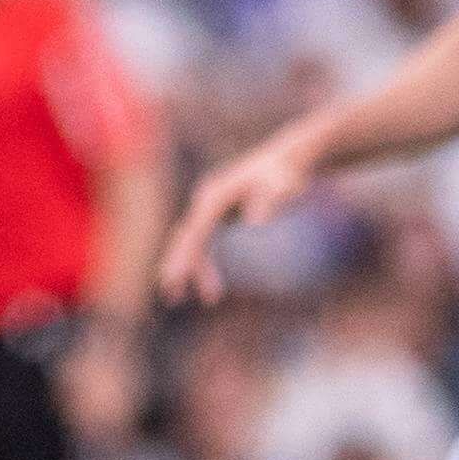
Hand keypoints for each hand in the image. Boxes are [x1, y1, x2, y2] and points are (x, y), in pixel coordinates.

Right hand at [155, 132, 319, 304]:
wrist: (286, 160)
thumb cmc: (285, 175)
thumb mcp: (282, 186)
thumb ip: (271, 201)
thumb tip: (257, 222)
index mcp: (216, 196)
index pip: (195, 231)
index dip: (184, 256)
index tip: (176, 278)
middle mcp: (207, 199)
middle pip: (185, 237)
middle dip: (177, 266)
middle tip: (172, 296)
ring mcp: (210, 206)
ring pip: (192, 242)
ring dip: (191, 270)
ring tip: (196, 299)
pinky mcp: (218, 214)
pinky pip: (204, 242)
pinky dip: (203, 263)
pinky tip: (211, 287)